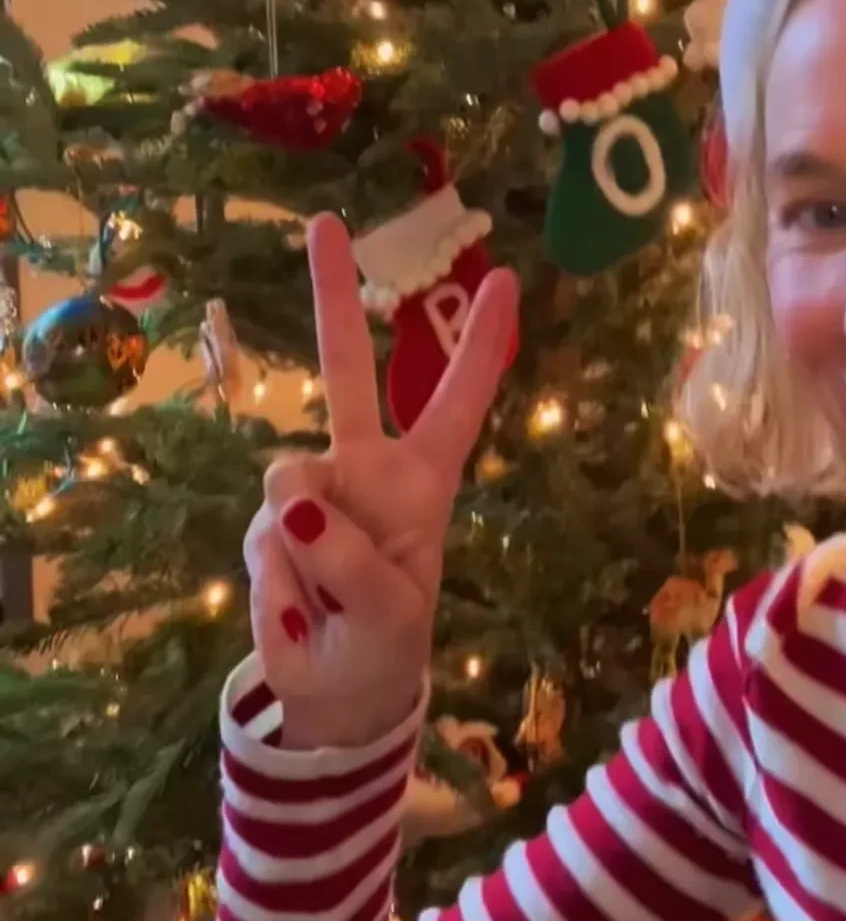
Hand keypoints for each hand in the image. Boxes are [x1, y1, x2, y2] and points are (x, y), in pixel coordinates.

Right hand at [244, 213, 518, 748]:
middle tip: (327, 223)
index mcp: (421, 481)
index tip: (507, 279)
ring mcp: (311, 492)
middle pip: (348, 373)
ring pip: (292, 491)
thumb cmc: (385, 646)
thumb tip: (294, 498)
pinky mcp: (267, 526)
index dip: (480, 346)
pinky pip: (263, 545)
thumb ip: (350, 560)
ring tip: (330, 607)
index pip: (457, 403)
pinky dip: (279, 590)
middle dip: (332, 296)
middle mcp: (364, 469)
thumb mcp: (389, 616)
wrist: (336, 696)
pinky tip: (299, 611)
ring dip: (307, 563)